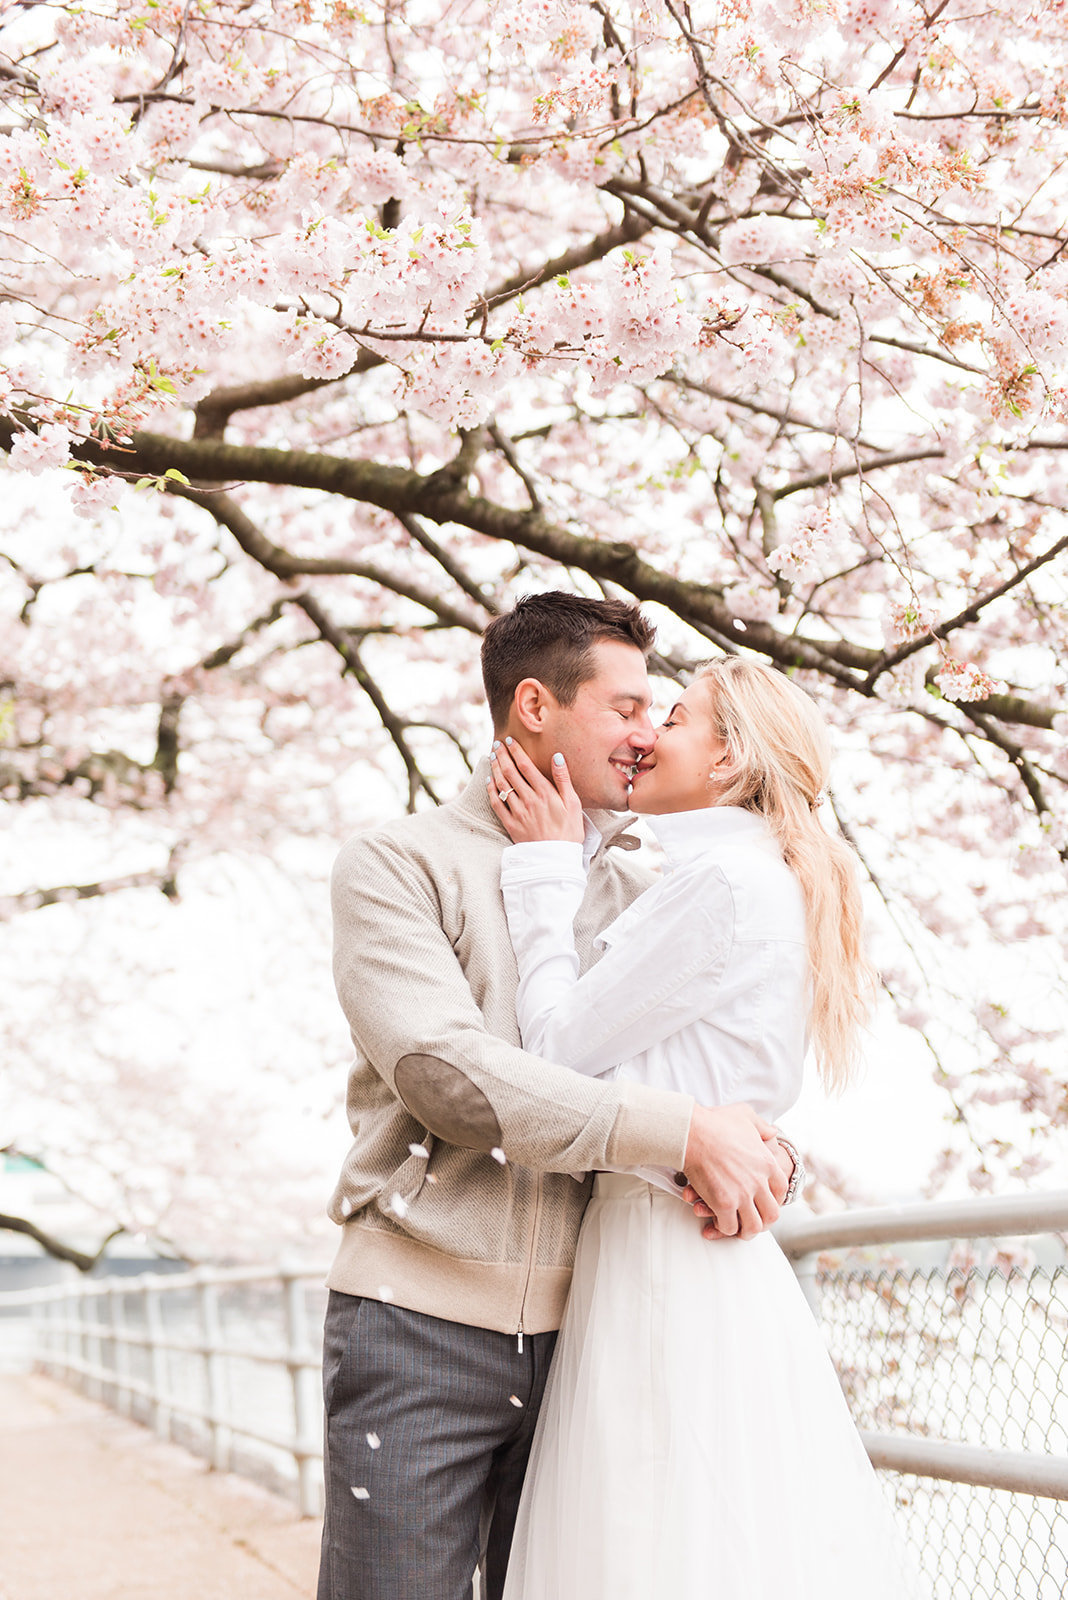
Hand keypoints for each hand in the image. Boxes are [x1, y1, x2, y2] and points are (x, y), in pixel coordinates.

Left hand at [487, 739, 584, 843]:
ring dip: (495, 769)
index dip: (516, 751)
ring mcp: (518, 812)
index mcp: (545, 793)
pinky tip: (489, 782)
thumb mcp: (573, 803)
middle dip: (502, 756)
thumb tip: (557, 756)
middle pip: (511, 772)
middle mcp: (529, 800)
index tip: (509, 741)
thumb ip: (563, 779)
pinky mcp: (510, 824)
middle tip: (496, 745)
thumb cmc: (569, 831)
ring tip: (492, 758)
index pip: (526, 766)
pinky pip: (496, 804)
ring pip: (502, 785)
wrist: (556, 859)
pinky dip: (491, 791)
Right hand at [677, 1103, 789, 1241]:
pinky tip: (717, 1222)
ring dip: (745, 1231)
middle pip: (771, 1214)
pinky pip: (729, 1227)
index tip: (765, 1202)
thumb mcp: (746, 1116)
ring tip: (737, 1230)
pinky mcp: (724, 1203)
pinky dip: (723, 1228)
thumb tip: (772, 1132)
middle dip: (763, 1222)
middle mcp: (759, 1182)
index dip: (774, 1199)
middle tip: (752, 1222)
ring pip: (752, 1226)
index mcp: (767, 1163)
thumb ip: (762, 1126)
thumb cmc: (715, 1122)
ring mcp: (742, 1194)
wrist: (691, 1131)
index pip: (782, 1190)